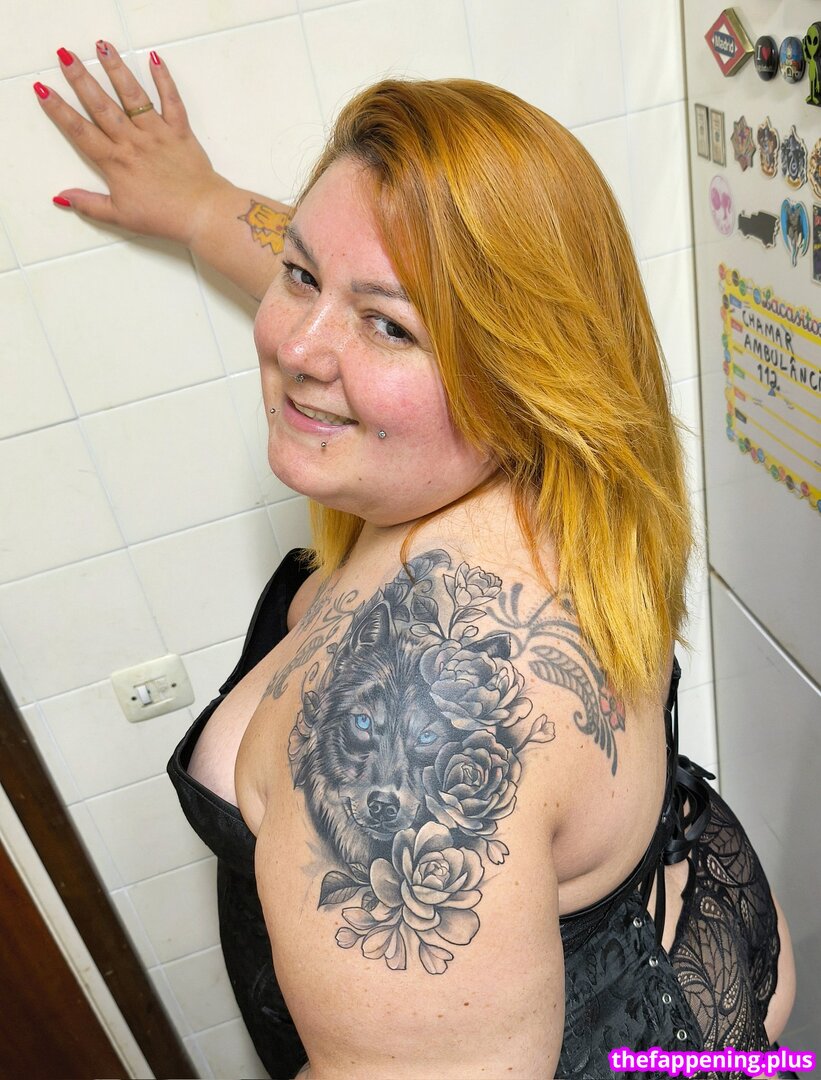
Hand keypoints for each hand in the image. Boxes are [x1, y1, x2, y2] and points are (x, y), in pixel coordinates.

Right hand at [36, 42, 228, 246]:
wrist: (201, 214)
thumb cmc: (162, 217)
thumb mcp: (120, 217)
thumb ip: (89, 205)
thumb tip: (62, 197)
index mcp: (115, 162)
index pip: (80, 131)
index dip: (59, 111)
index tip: (44, 90)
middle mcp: (133, 142)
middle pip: (102, 106)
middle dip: (81, 79)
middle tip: (65, 56)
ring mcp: (157, 133)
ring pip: (133, 96)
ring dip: (116, 70)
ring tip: (102, 47)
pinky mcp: (180, 131)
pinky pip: (171, 100)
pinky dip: (164, 79)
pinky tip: (155, 59)